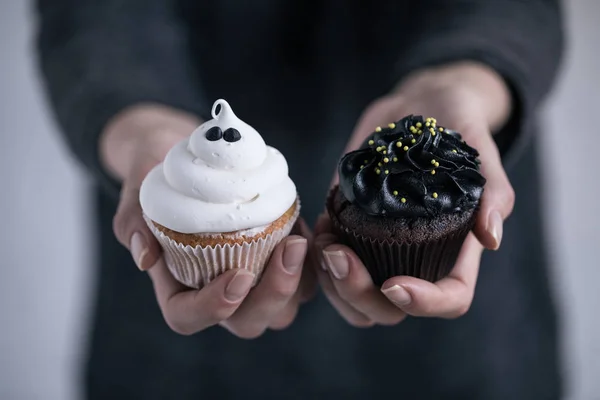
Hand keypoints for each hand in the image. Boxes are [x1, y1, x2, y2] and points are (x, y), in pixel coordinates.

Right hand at [101, 104, 315, 336]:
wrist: (190, 156)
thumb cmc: (159, 175)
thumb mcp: (138, 188)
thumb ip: (132, 221)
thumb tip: (144, 257)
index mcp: (176, 285)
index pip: (188, 317)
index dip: (213, 307)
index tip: (237, 275)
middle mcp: (216, 291)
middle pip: (247, 322)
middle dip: (272, 295)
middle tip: (289, 248)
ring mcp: (252, 282)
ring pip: (282, 309)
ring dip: (298, 282)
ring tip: (300, 238)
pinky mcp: (278, 264)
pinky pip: (306, 282)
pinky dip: (313, 264)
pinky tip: (309, 228)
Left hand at [315, 62, 514, 325]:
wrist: (421, 104)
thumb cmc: (458, 124)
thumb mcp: (480, 147)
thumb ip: (493, 190)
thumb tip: (492, 238)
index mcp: (454, 247)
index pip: (450, 297)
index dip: (425, 304)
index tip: (394, 284)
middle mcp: (415, 255)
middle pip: (389, 308)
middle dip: (358, 293)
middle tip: (336, 254)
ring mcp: (379, 245)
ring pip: (353, 297)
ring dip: (330, 282)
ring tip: (321, 241)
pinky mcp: (352, 228)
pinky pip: (330, 266)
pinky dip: (316, 259)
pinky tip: (314, 230)